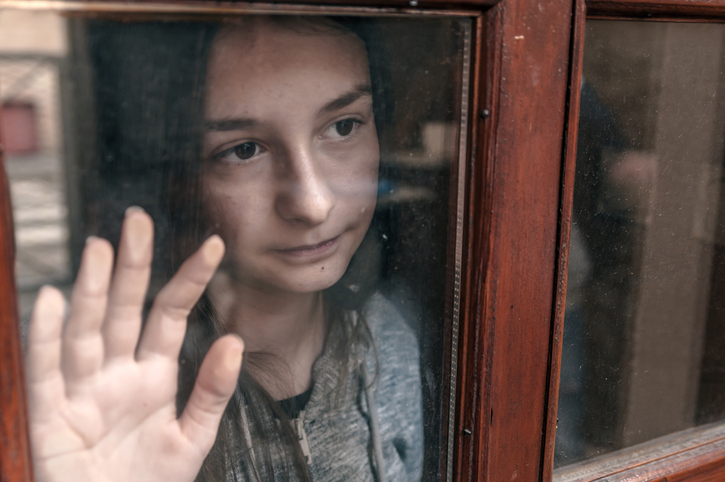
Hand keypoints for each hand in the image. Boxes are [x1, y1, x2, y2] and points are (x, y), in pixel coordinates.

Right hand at [26, 208, 242, 481]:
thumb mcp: (191, 439)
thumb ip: (212, 392)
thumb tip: (235, 341)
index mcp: (153, 375)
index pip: (172, 315)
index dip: (190, 280)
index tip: (214, 245)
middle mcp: (117, 372)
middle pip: (126, 309)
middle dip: (133, 265)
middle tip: (139, 220)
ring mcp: (82, 390)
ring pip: (88, 330)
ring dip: (94, 290)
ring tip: (102, 247)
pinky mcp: (50, 414)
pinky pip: (48, 370)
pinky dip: (48, 338)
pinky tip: (54, 299)